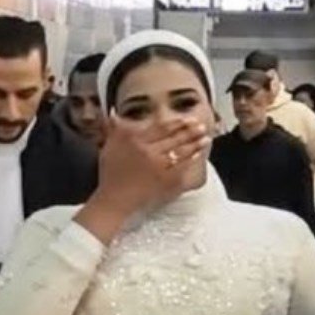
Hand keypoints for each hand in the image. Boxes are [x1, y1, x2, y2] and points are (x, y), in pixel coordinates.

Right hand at [78, 113, 210, 240]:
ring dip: (195, 144)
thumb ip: (115, 130)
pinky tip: (198, 155)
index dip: (176, 123)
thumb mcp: (109, 148)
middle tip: (201, 126)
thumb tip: (115, 113)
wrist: (114, 201)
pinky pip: (181, 167)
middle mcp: (148, 152)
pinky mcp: (164, 180)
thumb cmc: (111, 175)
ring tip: (205, 138)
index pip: (160, 129)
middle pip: (174, 138)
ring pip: (180, 151)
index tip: (186, 119)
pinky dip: (191, 160)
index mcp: (135, 141)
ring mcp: (158, 167)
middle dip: (190, 131)